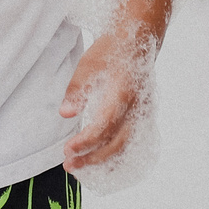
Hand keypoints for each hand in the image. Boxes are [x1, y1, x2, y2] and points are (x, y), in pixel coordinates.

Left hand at [60, 29, 152, 170]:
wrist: (138, 41)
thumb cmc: (112, 50)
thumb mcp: (89, 64)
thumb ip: (77, 89)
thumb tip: (65, 114)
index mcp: (123, 93)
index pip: (105, 126)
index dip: (86, 142)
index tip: (68, 149)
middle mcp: (136, 108)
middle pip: (116, 143)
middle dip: (91, 157)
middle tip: (69, 165)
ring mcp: (143, 114)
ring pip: (125, 146)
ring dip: (101, 160)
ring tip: (79, 167)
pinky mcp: (143, 117)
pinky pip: (130, 142)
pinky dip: (114, 155)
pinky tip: (97, 160)